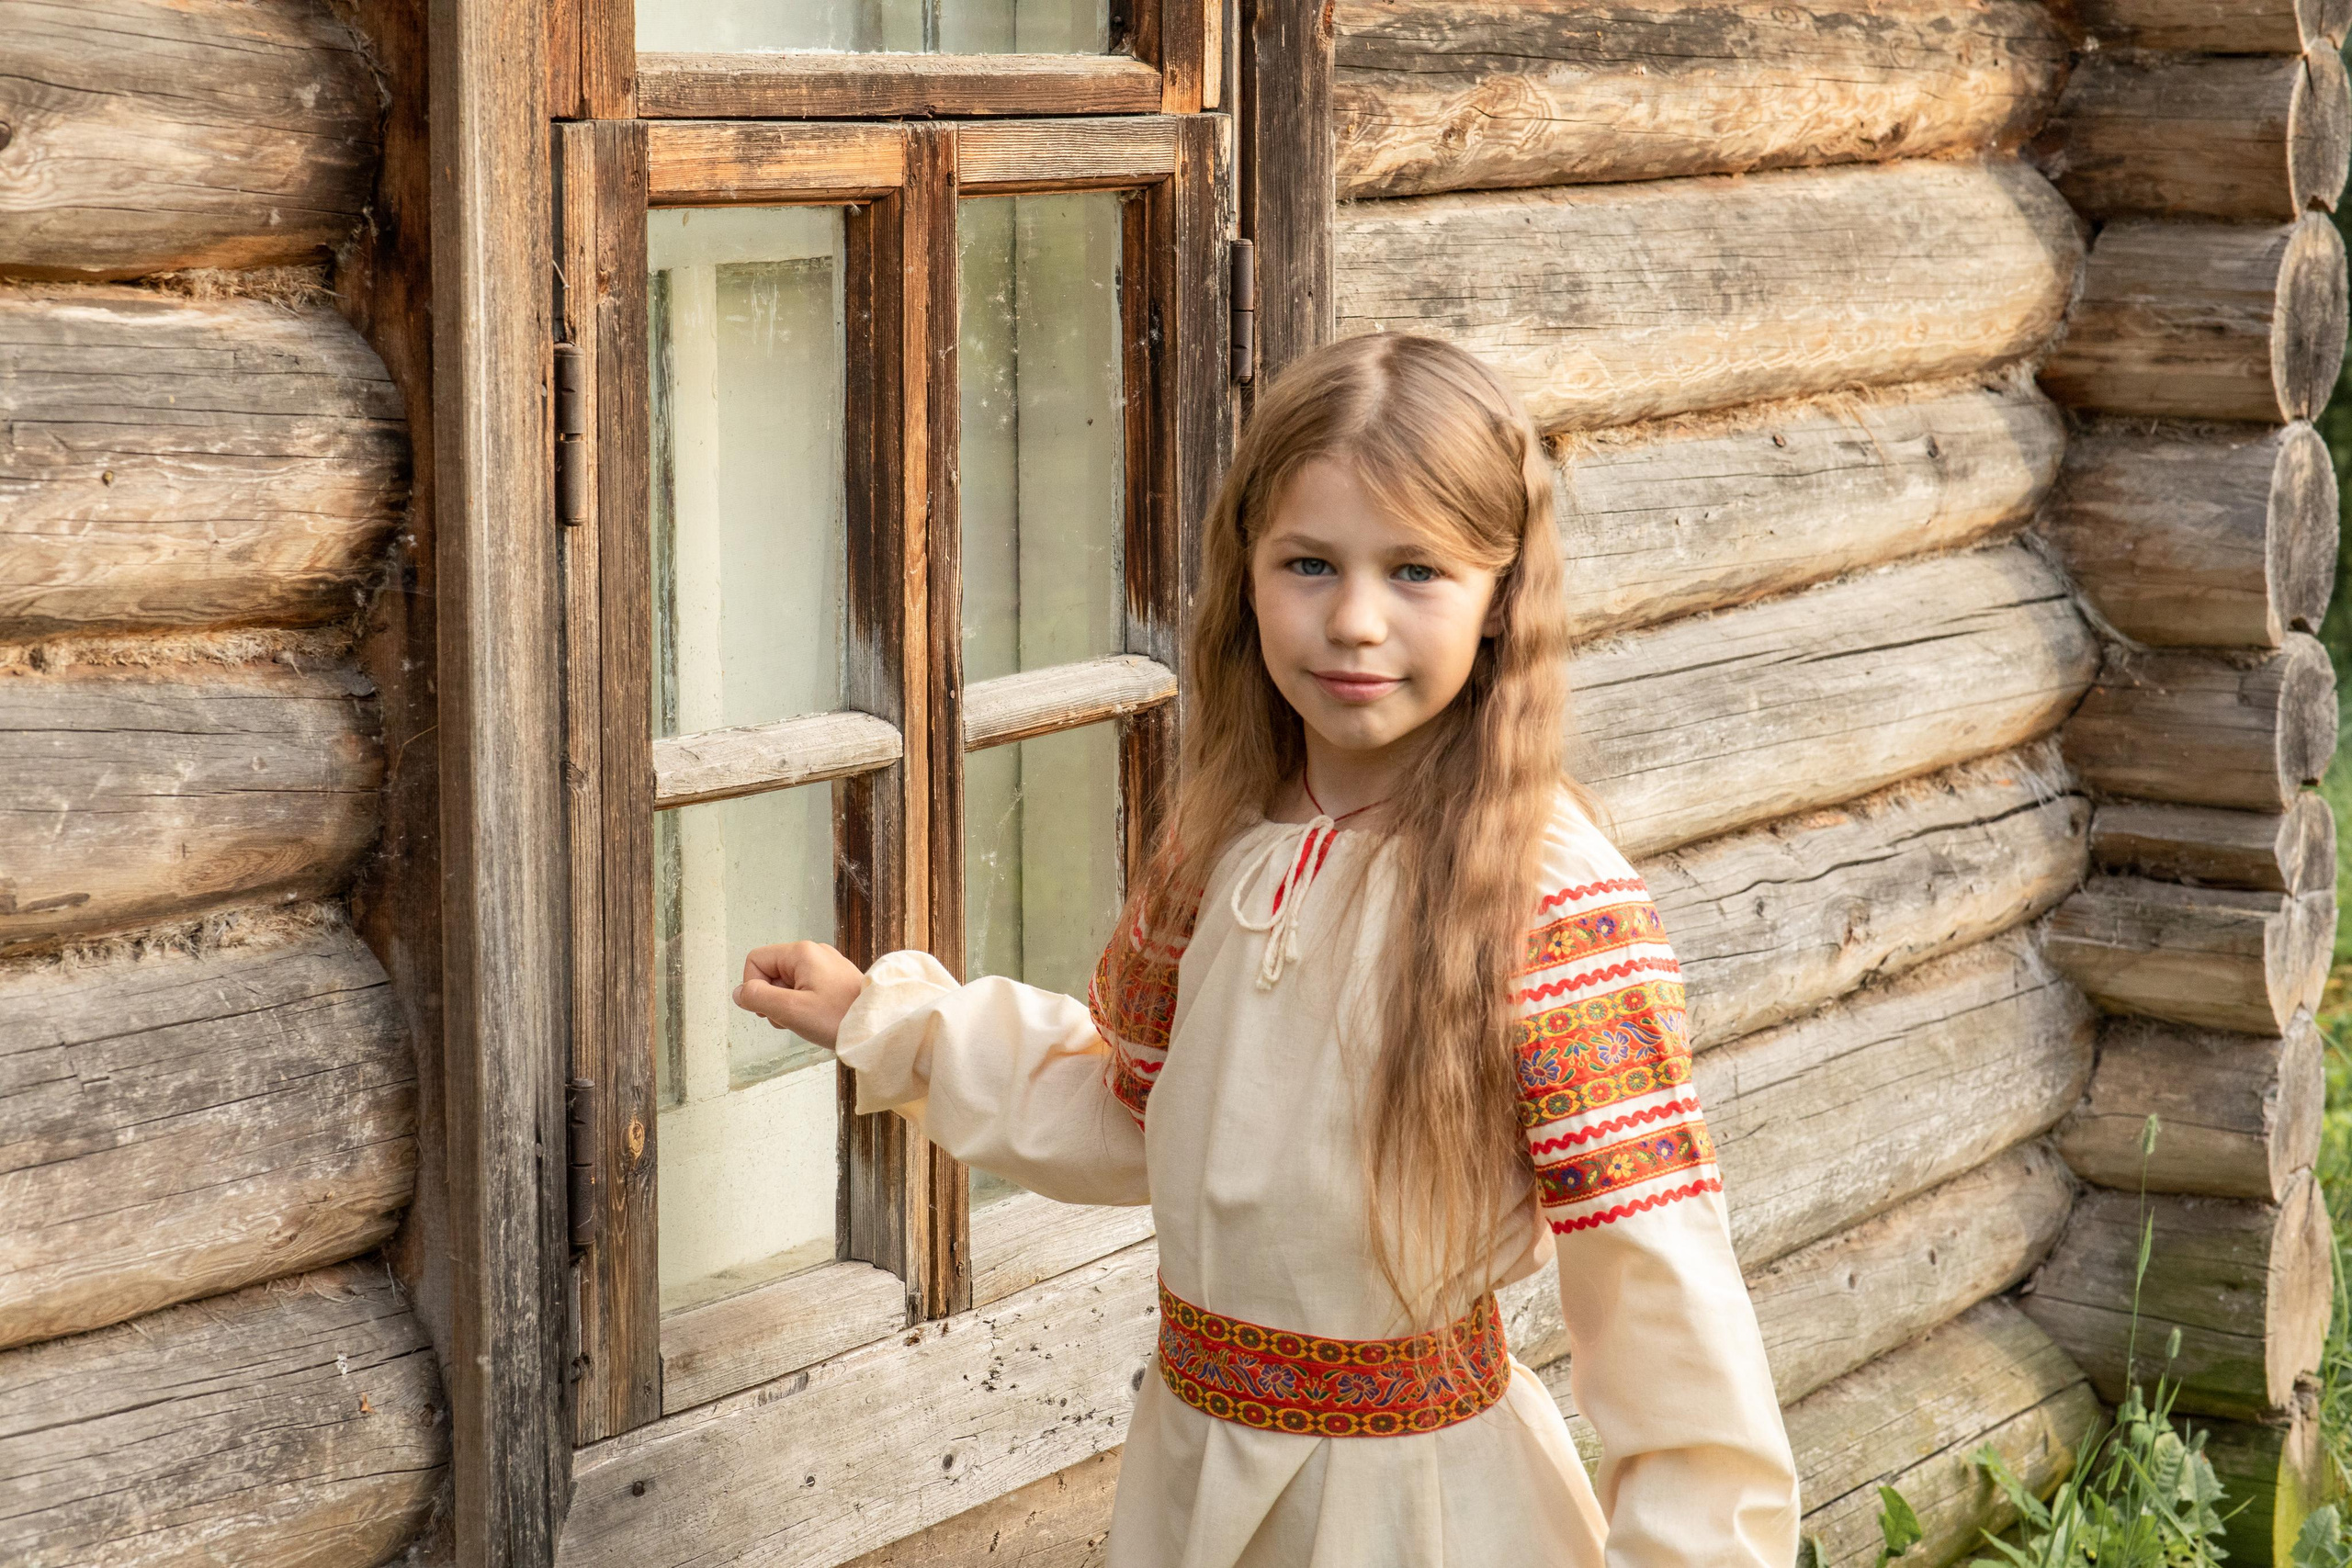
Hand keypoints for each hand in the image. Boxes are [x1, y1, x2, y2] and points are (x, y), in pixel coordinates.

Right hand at [733, 941, 866, 1049]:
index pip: (756, 960)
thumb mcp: (791, 1010)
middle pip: (771, 973)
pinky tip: (816, 1019)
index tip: (770, 1008)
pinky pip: (804, 991)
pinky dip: (803, 1007)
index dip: (754, 986)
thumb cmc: (839, 1017)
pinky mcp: (833, 981)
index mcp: (801, 953)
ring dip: (787, 1006)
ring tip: (806, 1020)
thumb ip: (758, 998)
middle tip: (790, 1017)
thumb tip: (739, 993)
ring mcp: (824, 967)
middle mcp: (813, 954)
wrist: (878, 1027)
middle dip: (772, 999)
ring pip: (786, 984)